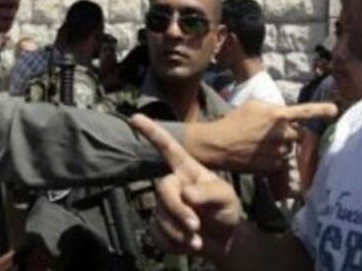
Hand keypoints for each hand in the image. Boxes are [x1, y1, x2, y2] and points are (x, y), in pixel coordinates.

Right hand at [131, 114, 242, 260]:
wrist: (223, 240)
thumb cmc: (226, 210)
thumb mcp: (226, 198)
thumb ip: (209, 192)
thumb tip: (186, 193)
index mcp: (188, 170)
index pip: (168, 148)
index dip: (152, 132)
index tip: (135, 117)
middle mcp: (173, 184)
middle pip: (163, 189)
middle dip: (178, 209)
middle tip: (195, 226)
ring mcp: (163, 205)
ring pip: (160, 216)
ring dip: (179, 232)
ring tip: (197, 239)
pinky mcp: (158, 225)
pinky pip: (157, 234)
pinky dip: (174, 244)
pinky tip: (188, 244)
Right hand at [184, 100, 337, 172]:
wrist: (219, 145)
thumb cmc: (234, 121)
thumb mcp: (254, 106)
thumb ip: (273, 109)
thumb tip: (285, 114)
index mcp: (278, 115)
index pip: (305, 112)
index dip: (322, 110)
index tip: (335, 110)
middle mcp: (282, 133)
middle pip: (299, 134)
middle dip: (291, 134)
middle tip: (273, 133)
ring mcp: (279, 151)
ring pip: (290, 149)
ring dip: (282, 147)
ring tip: (261, 144)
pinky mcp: (274, 166)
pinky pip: (282, 162)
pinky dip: (274, 159)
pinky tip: (259, 154)